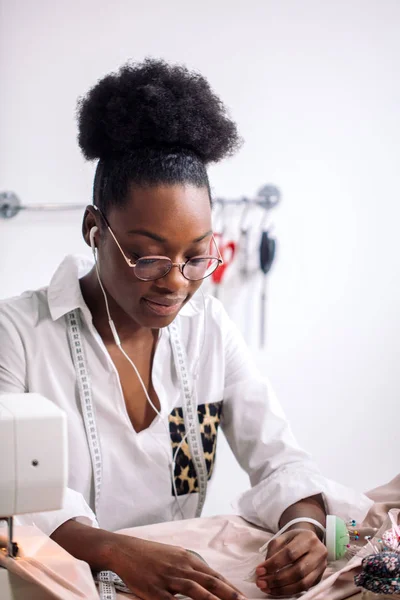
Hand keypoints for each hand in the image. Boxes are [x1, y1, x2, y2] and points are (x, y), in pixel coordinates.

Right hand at [109, 534, 246, 599]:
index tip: (243, 597)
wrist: (125, 550)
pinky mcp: (155, 590)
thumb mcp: (174, 555)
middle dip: (229, 594)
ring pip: (195, 590)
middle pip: (210, 582)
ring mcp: (168, 579)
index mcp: (187, 559)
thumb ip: (191, 566)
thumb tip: (207, 578)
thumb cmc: (150, 554)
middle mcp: (181, 567)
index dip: (230, 587)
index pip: (214, 575)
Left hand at [254, 528, 327, 596]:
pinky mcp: (320, 578)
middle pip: (297, 570)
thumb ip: (273, 550)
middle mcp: (318, 552)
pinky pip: (304, 588)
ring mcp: (321, 567)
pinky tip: (276, 590)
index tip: (259, 570)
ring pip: (302, 583)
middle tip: (261, 582)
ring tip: (267, 588)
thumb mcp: (282, 538)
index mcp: (308, 538)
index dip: (273, 564)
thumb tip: (265, 568)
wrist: (310, 540)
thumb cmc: (294, 539)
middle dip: (277, 579)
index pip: (290, 553)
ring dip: (282, 588)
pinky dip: (289, 591)